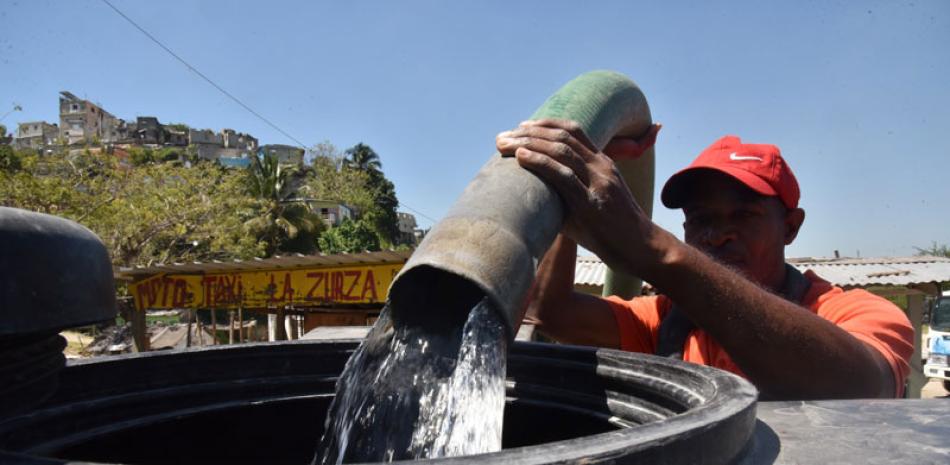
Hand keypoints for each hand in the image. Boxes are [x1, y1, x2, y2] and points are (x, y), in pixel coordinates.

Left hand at [495, 119, 660, 271]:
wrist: (641, 249)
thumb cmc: (612, 231)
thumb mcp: (592, 202)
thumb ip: (568, 193)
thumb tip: (535, 196)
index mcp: (603, 163)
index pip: (574, 131)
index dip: (545, 124)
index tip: (522, 126)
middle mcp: (602, 167)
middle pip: (562, 137)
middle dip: (528, 132)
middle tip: (502, 136)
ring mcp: (598, 183)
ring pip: (561, 150)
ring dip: (528, 143)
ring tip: (504, 144)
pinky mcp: (592, 203)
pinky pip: (563, 176)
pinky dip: (539, 163)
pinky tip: (521, 157)